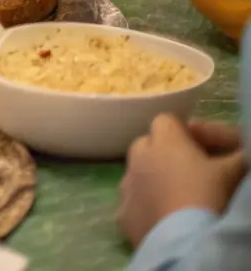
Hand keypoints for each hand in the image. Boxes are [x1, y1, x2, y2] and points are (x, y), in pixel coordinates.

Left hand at [118, 114, 245, 247]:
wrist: (185, 241)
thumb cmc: (209, 197)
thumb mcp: (232, 173)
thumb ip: (238, 156)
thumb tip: (243, 151)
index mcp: (165, 141)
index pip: (166, 121)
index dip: (185, 132)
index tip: (204, 148)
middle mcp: (139, 157)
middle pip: (147, 144)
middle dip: (165, 152)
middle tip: (190, 170)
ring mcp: (127, 184)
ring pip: (135, 172)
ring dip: (151, 178)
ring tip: (175, 195)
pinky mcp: (123, 213)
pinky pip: (130, 202)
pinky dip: (143, 205)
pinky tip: (161, 216)